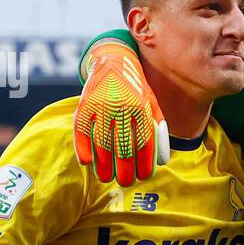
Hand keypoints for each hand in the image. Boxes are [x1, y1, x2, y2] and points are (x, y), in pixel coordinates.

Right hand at [74, 41, 169, 184]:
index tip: (143, 177)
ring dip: (103, 165)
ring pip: (102, 142)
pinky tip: (86, 162)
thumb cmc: (136, 90)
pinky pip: (81, 130)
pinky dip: (82, 148)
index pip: (145, 142)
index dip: (144, 163)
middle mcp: (121, 107)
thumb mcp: (152, 106)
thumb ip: (158, 130)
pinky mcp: (84, 104)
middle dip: (125, 169)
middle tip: (126, 183)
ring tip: (106, 178)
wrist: (114, 61)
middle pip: (123, 146)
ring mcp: (101, 105)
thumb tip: (162, 161)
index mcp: (141, 108)